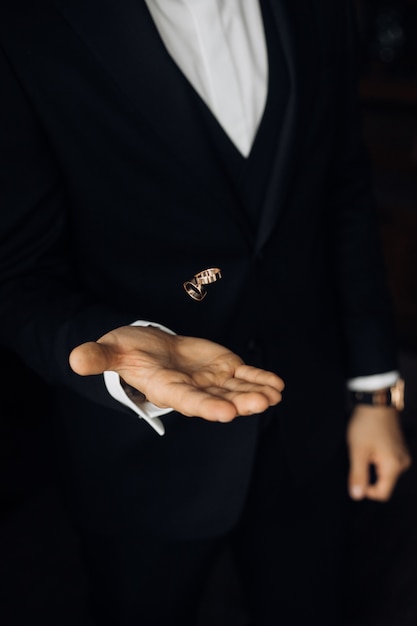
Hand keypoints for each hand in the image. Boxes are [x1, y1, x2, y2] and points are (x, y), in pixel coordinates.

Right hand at [69, 325, 283, 421]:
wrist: (148, 346)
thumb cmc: (127, 349)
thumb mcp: (111, 350)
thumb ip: (98, 358)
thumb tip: (74, 359)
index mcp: (167, 387)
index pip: (188, 400)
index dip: (207, 406)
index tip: (226, 413)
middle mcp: (192, 389)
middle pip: (218, 398)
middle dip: (240, 402)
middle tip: (260, 403)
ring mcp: (210, 380)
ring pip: (235, 389)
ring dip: (255, 392)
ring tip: (274, 394)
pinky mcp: (222, 367)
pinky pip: (244, 375)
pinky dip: (259, 379)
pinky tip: (276, 385)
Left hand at [346, 405, 411, 500]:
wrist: (376, 403)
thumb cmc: (366, 425)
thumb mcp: (358, 451)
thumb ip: (358, 475)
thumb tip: (357, 495)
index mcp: (394, 466)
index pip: (382, 494)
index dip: (366, 490)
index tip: (356, 475)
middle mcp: (402, 463)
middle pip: (384, 484)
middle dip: (369, 475)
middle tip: (361, 456)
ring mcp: (402, 455)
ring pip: (385, 473)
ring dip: (373, 466)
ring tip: (366, 448)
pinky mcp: (399, 449)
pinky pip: (388, 463)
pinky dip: (377, 460)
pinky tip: (371, 445)